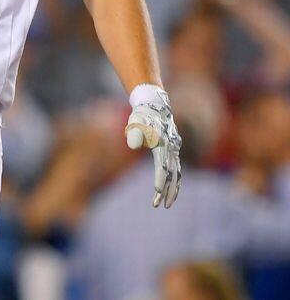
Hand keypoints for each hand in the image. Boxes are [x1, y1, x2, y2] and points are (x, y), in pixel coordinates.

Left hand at [125, 92, 181, 207]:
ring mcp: (175, 149)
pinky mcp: (174, 150)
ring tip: (167, 203)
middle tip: (162, 206)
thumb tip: (133, 145)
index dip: (160, 183)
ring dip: (173, 189)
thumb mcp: (135, 122)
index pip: (162, 169)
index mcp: (163, 145)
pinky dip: (175, 180)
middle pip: (173, 174)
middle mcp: (172, 149)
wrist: (155, 105)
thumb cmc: (141, 115)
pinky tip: (171, 191)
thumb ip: (134, 134)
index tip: (157, 195)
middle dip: (168, 191)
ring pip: (177, 173)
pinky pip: (177, 169)